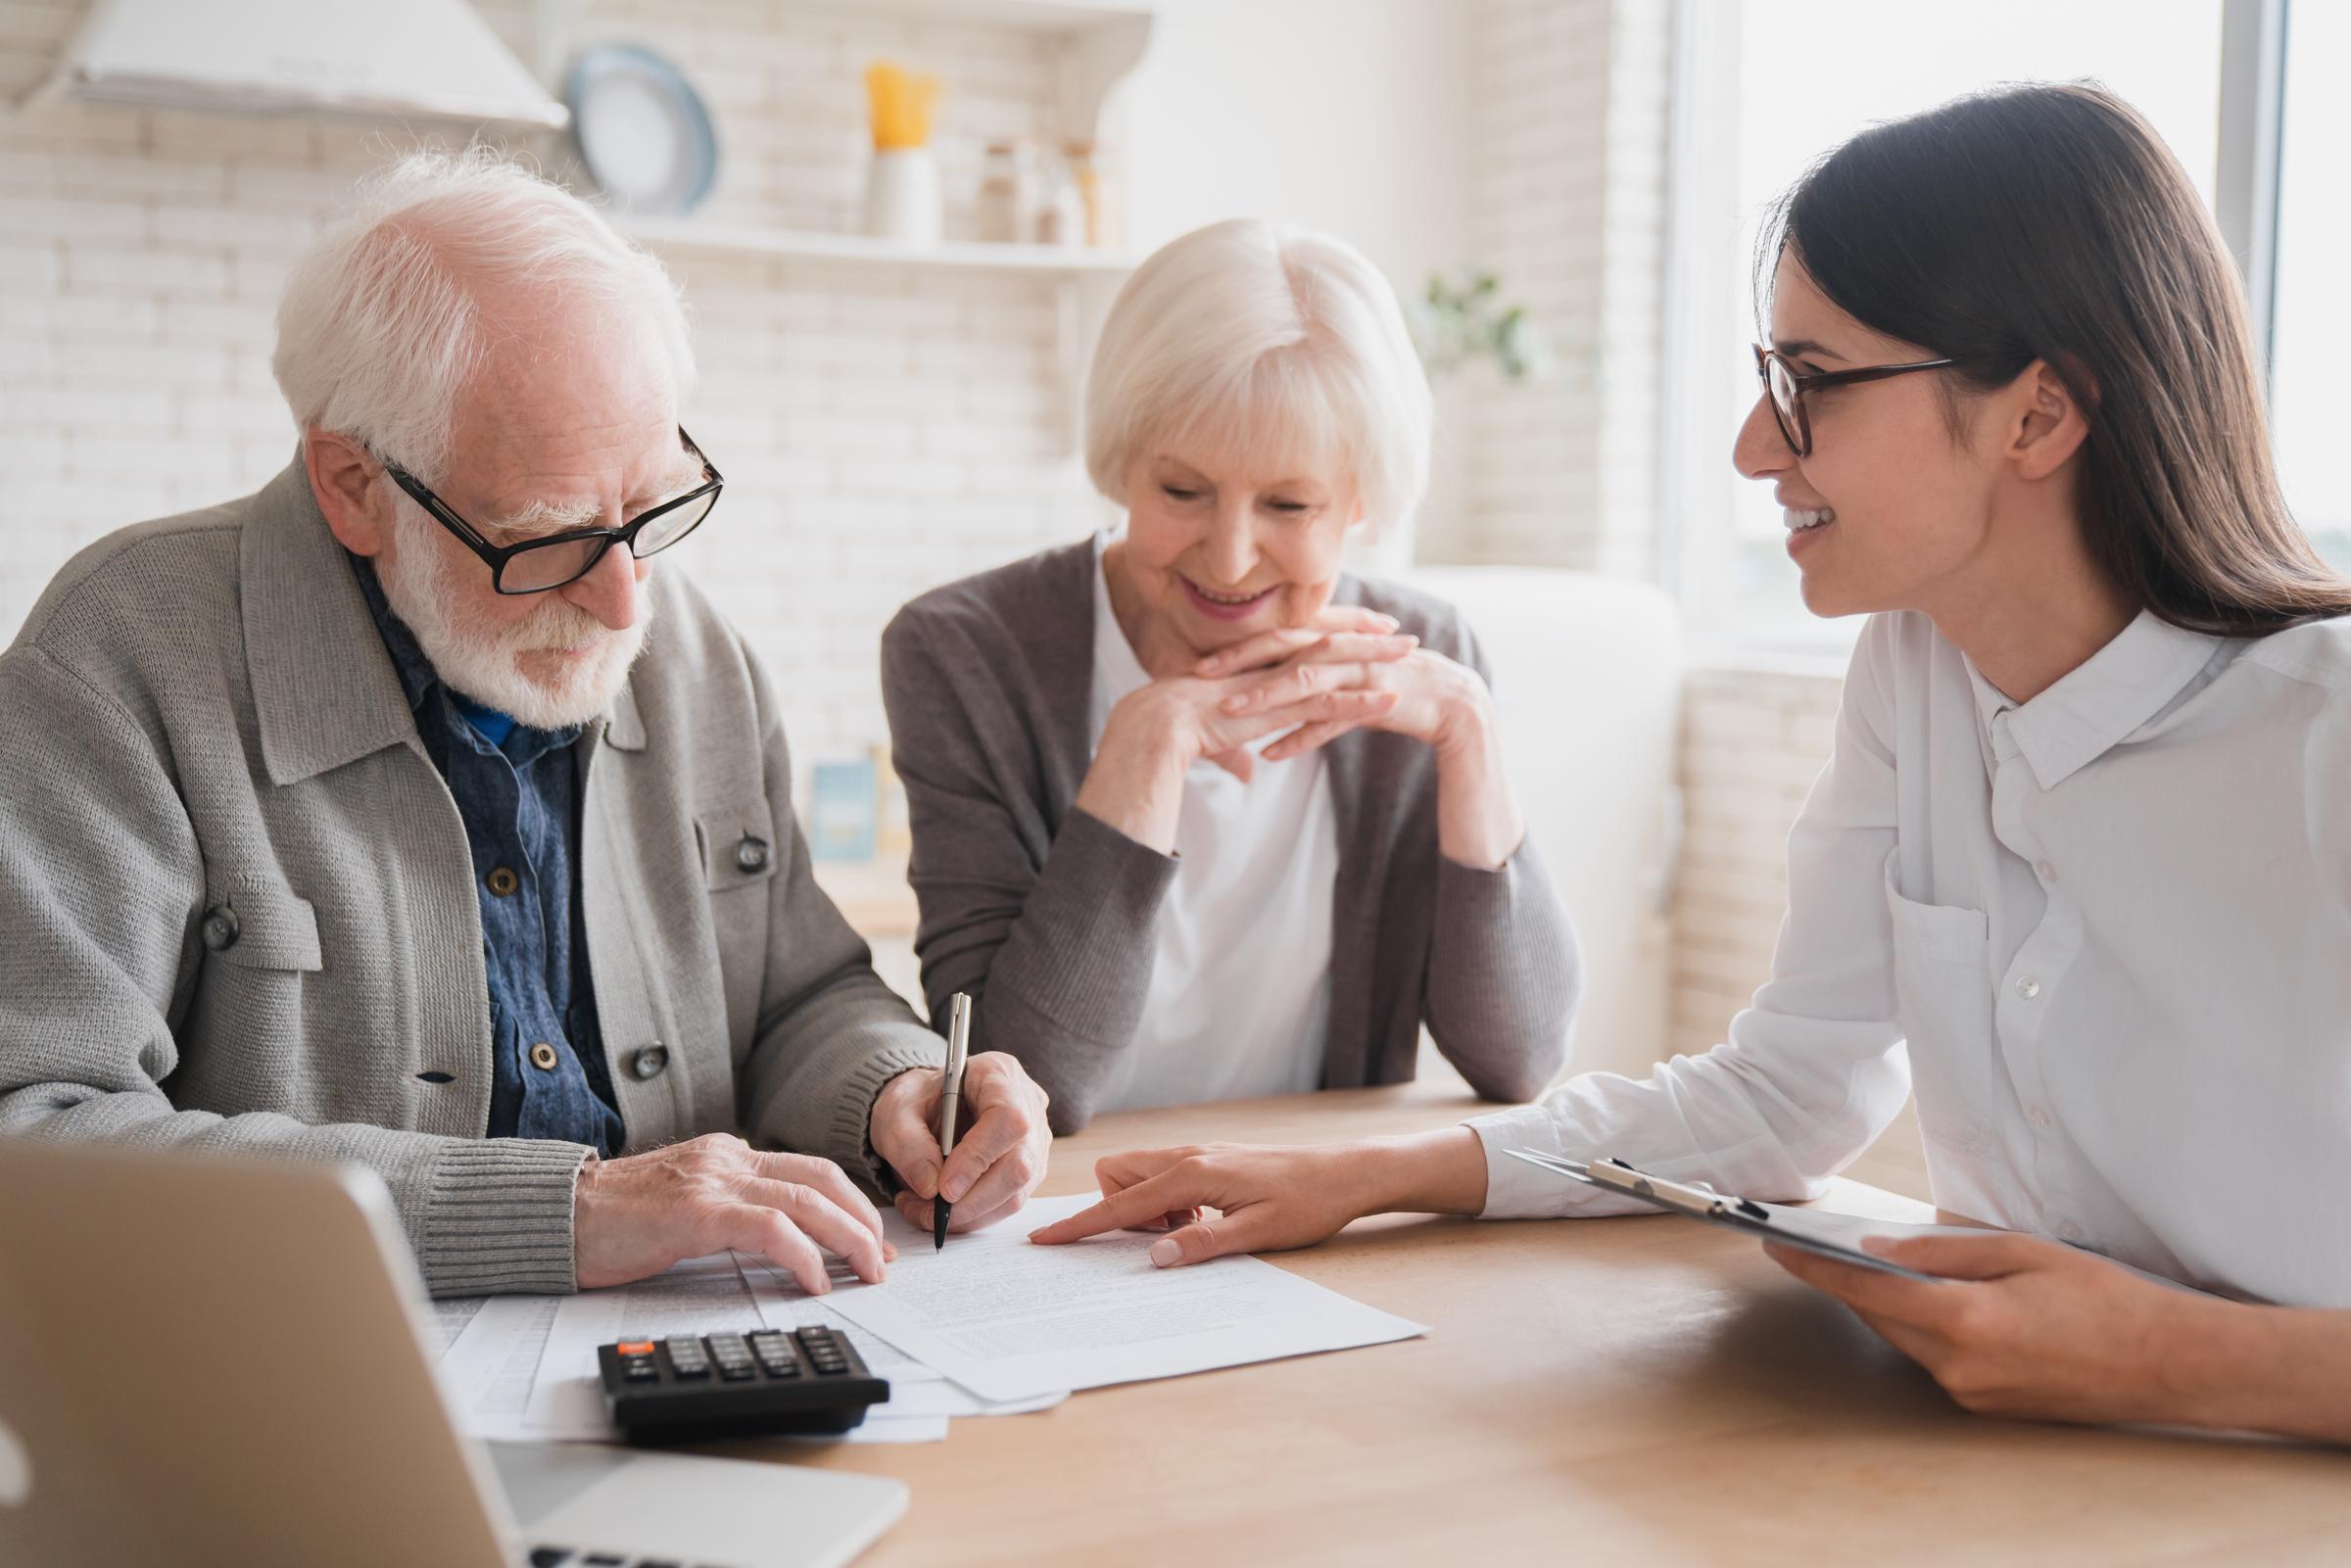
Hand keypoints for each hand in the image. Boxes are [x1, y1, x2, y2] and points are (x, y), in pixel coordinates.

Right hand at [573, 1133, 893, 1294]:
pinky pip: (771, 1229)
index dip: (850, 1203)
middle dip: (863, 1221)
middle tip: (885, 1260)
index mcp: (726, 1155)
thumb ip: (727, 1211)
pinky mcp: (697, 1212)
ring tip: (868, 1272)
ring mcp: (714, 1182)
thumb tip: (776, 1244)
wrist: (558, 1215)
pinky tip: (817, 1281)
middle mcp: (727, 1159)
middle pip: (821, 1180)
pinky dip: (804, 1256)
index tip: (872, 1239)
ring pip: (807, 1201)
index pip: (808, 1171)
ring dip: (848, 1238)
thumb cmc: (612, 1222)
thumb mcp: (683, 1206)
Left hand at [870, 1051, 1051, 1235]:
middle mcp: (1027, 1106)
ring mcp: (1033, 1142)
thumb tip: (931, 1186)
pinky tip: (940, 1209)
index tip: (943, 1187)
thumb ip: (907, 1143)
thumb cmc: (917, 1100)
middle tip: (930, 1210)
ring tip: (924, 1210)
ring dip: (968, 1214)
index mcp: (999, 1074)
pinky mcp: (1028, 1171)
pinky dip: (972, 1216)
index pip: (1008, 1118)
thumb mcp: (896, 1111)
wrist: (926, 1107)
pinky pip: (1007, 1204)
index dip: (978, 1157)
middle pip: (1019, 1164)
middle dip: (972, 1199)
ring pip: (1016, 1193)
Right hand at [1026, 1129, 1490, 1266]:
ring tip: (1192, 1231)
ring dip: (1147, 1208)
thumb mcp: (1258, 1233)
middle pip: (1118, 1174)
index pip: (1121, 1202)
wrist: (1346, 1173)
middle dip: (1118, 1208)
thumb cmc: (1307, 1203)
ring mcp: (1200, 1155)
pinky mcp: (1212, 1160)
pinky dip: (1170, 1203)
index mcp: (1194, 1174)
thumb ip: (1202, 1244)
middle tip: (1162, 1238)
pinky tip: (1206, 1221)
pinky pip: (1166, 1179)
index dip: (1081, 1224)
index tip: (1045, 1240)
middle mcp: (1190, 1156)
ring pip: (1141, 1175)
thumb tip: (1153, 1257)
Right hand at [1076, 605, 1412, 851]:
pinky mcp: (1278, 708)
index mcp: (1254, 660)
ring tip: (1414, 657)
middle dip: (1367, 633)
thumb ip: (1233, 747)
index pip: (1302, 635)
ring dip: (1377, 660)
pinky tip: (1392, 701)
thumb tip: (1243, 770)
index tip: (1366, 625)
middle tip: (1403, 631)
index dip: (1335, 628)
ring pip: (1337, 664)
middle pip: (1327, 640)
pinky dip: (1362, 702)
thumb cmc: (1173, 732)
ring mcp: (1275, 683)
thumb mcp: (1212, 736)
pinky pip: (1329, 703)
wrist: (1153, 728)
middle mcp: (1268, 663)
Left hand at [1199, 620, 1524, 868]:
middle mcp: (1346, 648)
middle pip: (1284, 648)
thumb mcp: (1351, 681)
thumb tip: (1276, 689)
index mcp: (1336, 639)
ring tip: (1228, 713)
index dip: (1240, 645)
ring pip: (1303, 681)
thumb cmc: (1397, 693)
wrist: (1457, 706)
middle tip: (1199, 674)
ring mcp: (1362, 671)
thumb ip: (1316, 680)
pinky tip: (1271, 755)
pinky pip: (1332, 719)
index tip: (1201, 660)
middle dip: (1240, 660)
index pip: (1280, 635)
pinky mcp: (1378, 700)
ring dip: (1264, 696)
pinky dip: (1301, 737)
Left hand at [1766, 1230, 2228, 1427]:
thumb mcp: (2022, 1252)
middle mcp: (1959, 1368)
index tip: (1777, 1247)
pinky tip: (1930, 1300)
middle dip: (1850, 1283)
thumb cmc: (2104, 1299)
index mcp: (1966, 1321)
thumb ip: (1944, 1251)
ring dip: (1888, 1306)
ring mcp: (1972, 1394)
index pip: (1867, 1291)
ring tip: (1873, 1265)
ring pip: (1905, 1341)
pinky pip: (1935, 1360)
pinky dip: (1923, 1328)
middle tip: (1821, 1245)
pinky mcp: (1987, 1407)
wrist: (2168, 1364)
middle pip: (1880, 1319)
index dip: (1815, 1268)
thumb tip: (1881, 1249)